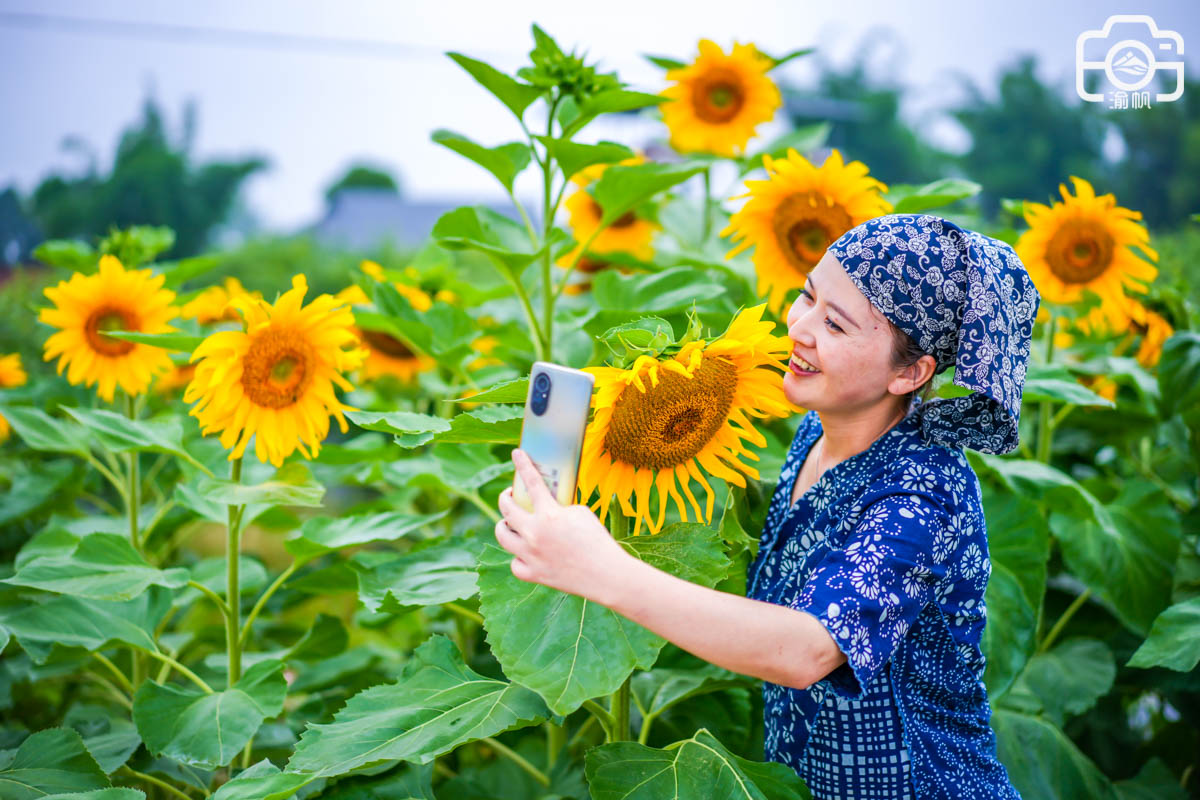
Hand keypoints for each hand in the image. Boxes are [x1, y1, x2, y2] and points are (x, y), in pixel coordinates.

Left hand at [495, 449, 631, 604]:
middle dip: (505, 497)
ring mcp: (530, 555)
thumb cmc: (597, 541)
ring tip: (510, 522)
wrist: (605, 575)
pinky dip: (518, 556)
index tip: (517, 453)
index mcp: (548, 515)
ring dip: (504, 525)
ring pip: (502, 535)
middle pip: (506, 509)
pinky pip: (515, 563)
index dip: (522, 465)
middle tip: (511, 495)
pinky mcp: (533, 575)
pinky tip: (525, 553)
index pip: (531, 482)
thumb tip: (549, 507)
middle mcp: (533, 534)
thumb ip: (560, 508)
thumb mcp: (581, 513)